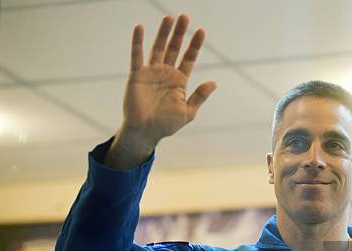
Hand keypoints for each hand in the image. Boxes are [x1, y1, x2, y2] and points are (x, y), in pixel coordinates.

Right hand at [106, 15, 215, 168]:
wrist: (145, 132)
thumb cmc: (166, 124)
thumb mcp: (188, 111)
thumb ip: (200, 96)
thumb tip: (214, 82)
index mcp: (179, 81)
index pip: (189, 58)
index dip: (195, 45)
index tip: (201, 31)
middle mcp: (166, 73)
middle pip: (174, 48)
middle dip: (180, 33)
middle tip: (185, 16)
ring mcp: (151, 72)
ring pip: (158, 48)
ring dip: (163, 33)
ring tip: (169, 18)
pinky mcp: (137, 75)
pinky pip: (137, 55)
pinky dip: (137, 42)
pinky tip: (140, 27)